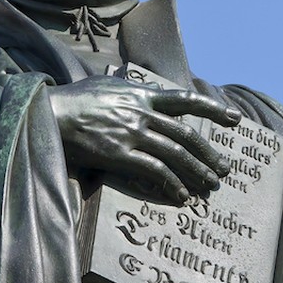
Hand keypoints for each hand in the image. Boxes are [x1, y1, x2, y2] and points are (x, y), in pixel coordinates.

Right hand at [48, 76, 241, 203]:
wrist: (49, 112)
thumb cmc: (74, 100)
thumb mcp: (107, 86)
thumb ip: (129, 93)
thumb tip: (142, 96)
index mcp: (141, 95)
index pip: (184, 100)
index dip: (212, 110)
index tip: (234, 119)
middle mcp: (141, 113)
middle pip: (185, 134)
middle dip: (208, 153)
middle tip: (224, 168)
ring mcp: (132, 133)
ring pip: (175, 154)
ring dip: (197, 172)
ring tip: (210, 185)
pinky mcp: (120, 154)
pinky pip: (155, 171)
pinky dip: (172, 184)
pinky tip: (182, 196)